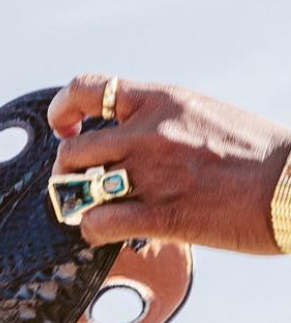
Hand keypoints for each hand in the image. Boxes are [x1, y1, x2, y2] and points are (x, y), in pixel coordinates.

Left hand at [48, 75, 290, 254]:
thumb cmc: (260, 156)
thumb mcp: (205, 115)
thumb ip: (164, 122)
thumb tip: (132, 140)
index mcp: (163, 101)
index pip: (88, 88)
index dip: (62, 109)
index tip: (65, 126)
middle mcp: (150, 133)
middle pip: (74, 150)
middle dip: (69, 171)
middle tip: (79, 183)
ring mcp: (153, 173)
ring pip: (79, 188)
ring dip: (77, 203)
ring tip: (89, 210)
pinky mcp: (162, 215)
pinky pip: (99, 222)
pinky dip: (92, 230)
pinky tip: (103, 234)